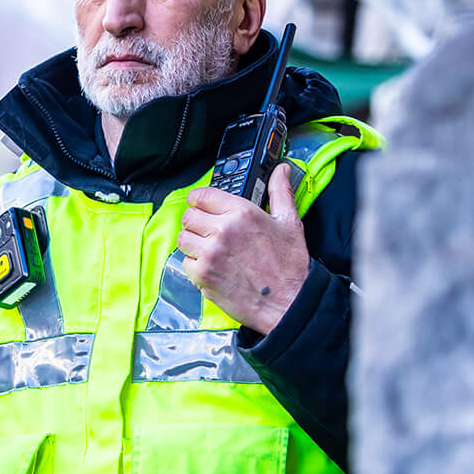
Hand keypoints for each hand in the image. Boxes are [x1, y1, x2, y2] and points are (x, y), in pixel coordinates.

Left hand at [180, 164, 310, 333]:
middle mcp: (223, 230)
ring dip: (194, 243)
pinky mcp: (203, 274)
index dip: (200, 200)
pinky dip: (196, 266)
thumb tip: (281, 170)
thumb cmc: (289, 266)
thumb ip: (280, 192)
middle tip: (212, 232)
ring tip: (213, 250)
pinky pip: (185, 262)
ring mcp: (210, 252)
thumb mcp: (290, 222)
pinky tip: (214, 267)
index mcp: (242, 213)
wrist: (288, 302)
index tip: (203, 206)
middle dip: (198, 223)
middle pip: (189, 216)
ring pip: (183, 238)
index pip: (202, 195)